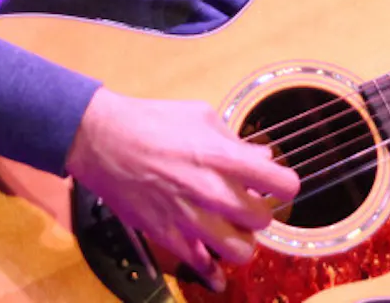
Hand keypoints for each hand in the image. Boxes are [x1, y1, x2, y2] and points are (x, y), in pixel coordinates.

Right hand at [65, 87, 299, 291]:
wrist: (103, 141)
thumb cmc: (153, 121)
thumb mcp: (201, 115)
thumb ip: (235, 140)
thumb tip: (262, 155)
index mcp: (223, 157)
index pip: (282, 184)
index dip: (285, 184)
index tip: (279, 183)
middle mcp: (211, 191)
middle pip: (263, 220)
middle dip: (261, 211)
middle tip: (250, 202)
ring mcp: (189, 218)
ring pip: (240, 251)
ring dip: (242, 241)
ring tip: (234, 229)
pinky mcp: (168, 235)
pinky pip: (201, 266)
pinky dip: (213, 273)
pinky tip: (217, 271)